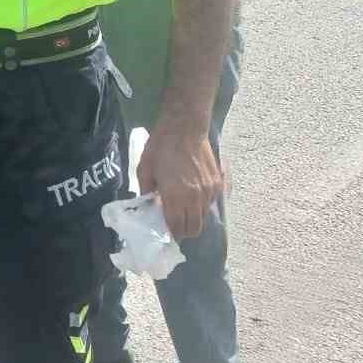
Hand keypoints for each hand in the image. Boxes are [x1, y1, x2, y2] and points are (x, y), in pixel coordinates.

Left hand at [137, 122, 222, 240]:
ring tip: (184, 212)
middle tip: (176, 226)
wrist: (185, 127)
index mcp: (175, 196)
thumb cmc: (161, 146)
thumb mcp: (145, 168)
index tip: (168, 235)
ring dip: (194, 219)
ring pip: (204, 218)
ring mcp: (209, 191)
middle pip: (194, 228)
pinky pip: (212, 204)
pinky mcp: (218, 184)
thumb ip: (146, 191)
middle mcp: (194, 198)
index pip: (177, 227)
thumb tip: (150, 205)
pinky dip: (203, 206)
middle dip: (185, 231)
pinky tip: (194, 198)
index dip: (173, 234)